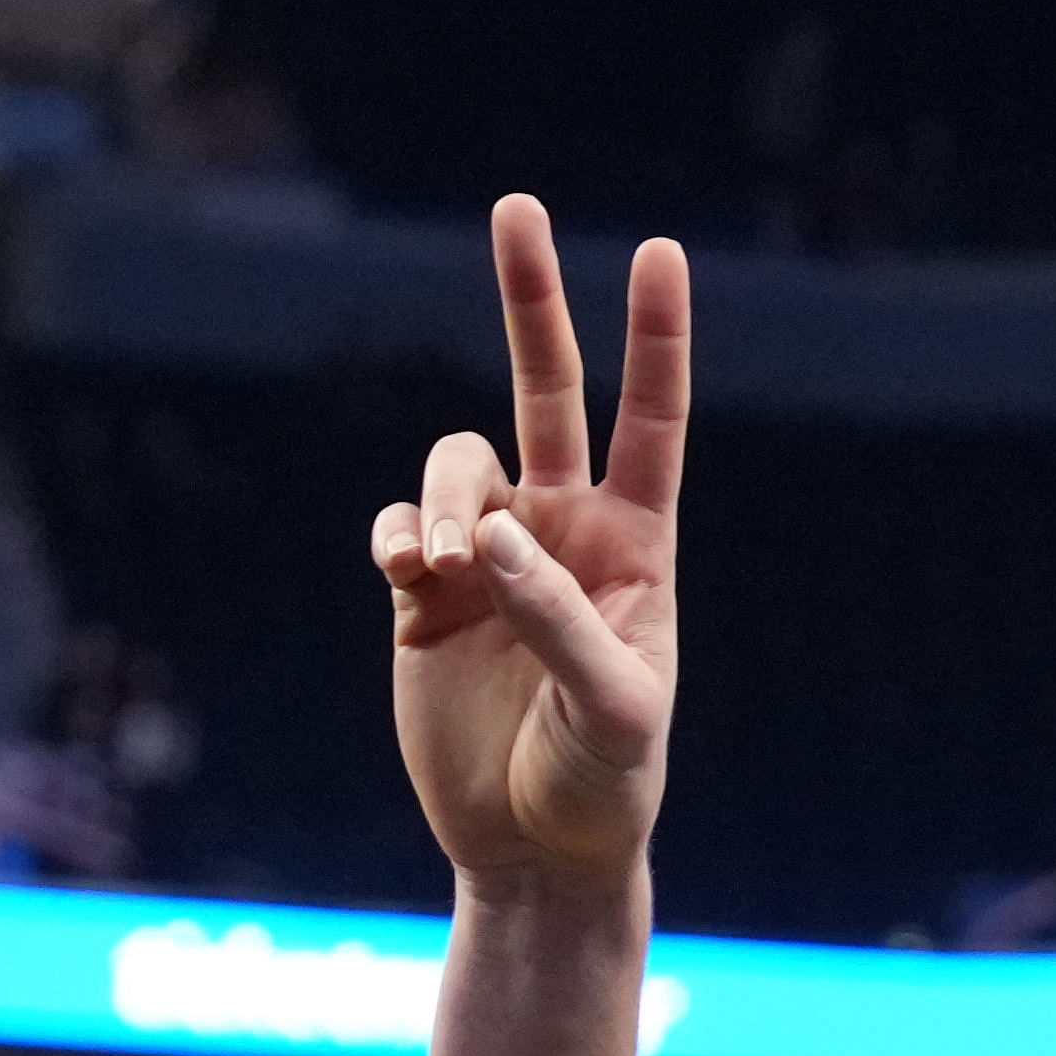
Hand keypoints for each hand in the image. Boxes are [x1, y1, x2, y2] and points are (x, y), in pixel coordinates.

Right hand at [376, 196, 687, 902]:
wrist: (535, 850)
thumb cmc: (605, 784)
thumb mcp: (613, 711)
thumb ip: (559, 618)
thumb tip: (489, 536)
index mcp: (635, 545)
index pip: (650, 421)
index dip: (654, 338)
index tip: (659, 252)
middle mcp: (563, 531)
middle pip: (546, 387)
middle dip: (530, 299)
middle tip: (517, 204)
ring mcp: (488, 557)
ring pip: (457, 463)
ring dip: (445, 497)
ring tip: (441, 569)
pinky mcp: (422, 595)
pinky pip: (399, 523)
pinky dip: (395, 532)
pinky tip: (407, 575)